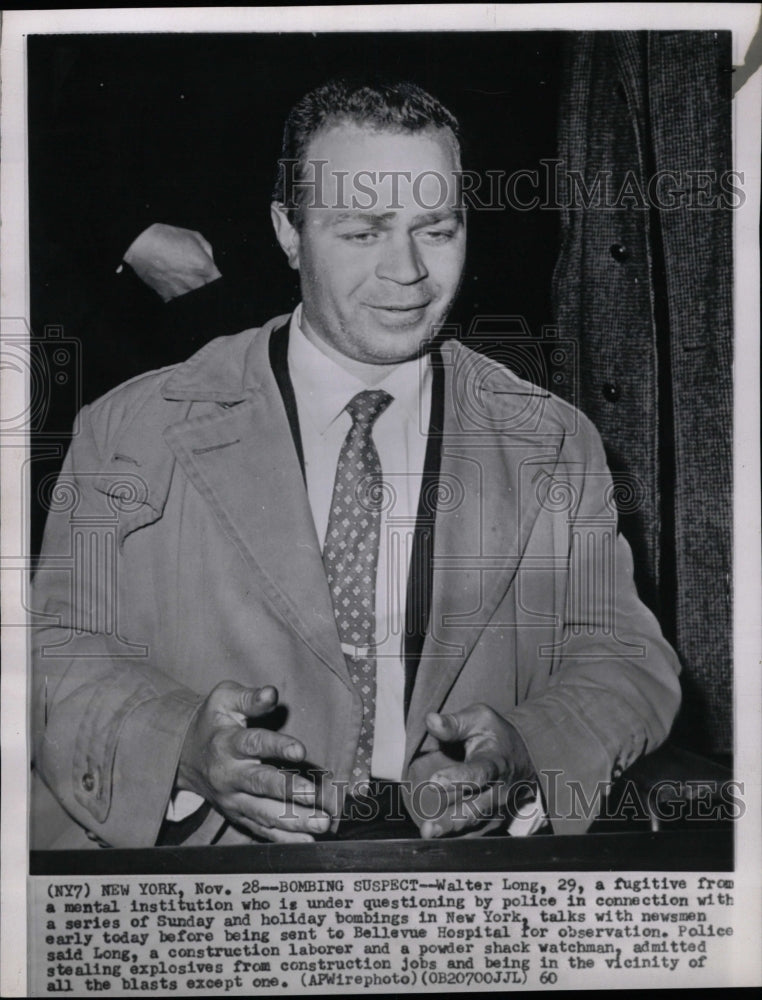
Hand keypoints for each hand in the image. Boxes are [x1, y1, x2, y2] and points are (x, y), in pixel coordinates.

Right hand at [122, 223, 221, 300]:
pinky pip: (178, 302)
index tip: (214, 280)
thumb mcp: (193, 236)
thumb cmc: (166, 237)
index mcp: (203, 267)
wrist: (140, 244)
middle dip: (207, 289)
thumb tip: (211, 260)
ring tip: (189, 288)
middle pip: (208, 294)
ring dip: (194, 295)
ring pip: (194, 300)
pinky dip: (179, 298)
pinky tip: (178, 292)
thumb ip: (207, 250)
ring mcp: (181, 291)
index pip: (219, 282)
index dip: (217, 281)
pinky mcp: (167, 295)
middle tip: (202, 284)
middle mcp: (194, 282)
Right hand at [176, 682, 329, 842]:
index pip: (253, 743)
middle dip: (287, 790)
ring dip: (294, 820)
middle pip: (259, 784)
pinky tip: (307, 841)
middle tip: (313, 795)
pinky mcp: (238, 815)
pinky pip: (261, 829)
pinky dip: (284, 838)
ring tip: (321, 823)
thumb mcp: (224, 700)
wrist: (184, 756)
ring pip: (263, 812)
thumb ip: (249, 697)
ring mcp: (233, 799)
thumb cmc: (213, 722)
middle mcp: (229, 774)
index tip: (300, 750)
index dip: (277, 746)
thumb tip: (271, 693)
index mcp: (227, 743)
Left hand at [419, 703, 536, 837]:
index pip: (479, 772)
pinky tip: (440, 843)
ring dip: (452, 831)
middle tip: (428, 828)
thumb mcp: (479, 719)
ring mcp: (498, 808)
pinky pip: (477, 833)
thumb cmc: (496, 735)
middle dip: (451, 819)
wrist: (528, 756)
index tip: (435, 781)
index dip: (459, 778)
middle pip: (475, 807)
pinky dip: (460, 839)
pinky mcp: (495, 819)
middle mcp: (499, 789)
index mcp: (496, 762)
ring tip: (429, 835)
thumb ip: (454, 723)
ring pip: (475, 823)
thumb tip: (430, 720)